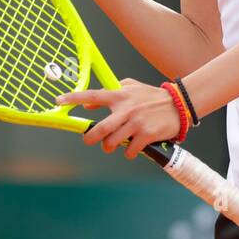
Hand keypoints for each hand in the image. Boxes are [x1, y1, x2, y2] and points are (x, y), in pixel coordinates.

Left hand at [55, 79, 183, 158]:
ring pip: (113, 142)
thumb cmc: (152, 96)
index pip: (92, 95)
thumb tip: (88, 103)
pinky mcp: (146, 135)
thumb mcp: (130, 87)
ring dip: (111, 146)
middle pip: (100, 129)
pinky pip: (129, 150)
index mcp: (120, 95)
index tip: (59, 101)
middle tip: (90, 140)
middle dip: (91, 138)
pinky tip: (133, 146)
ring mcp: (136, 123)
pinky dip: (128, 152)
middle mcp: (126, 109)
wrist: (179, 104)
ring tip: (116, 143)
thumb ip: (110, 91)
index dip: (73, 98)